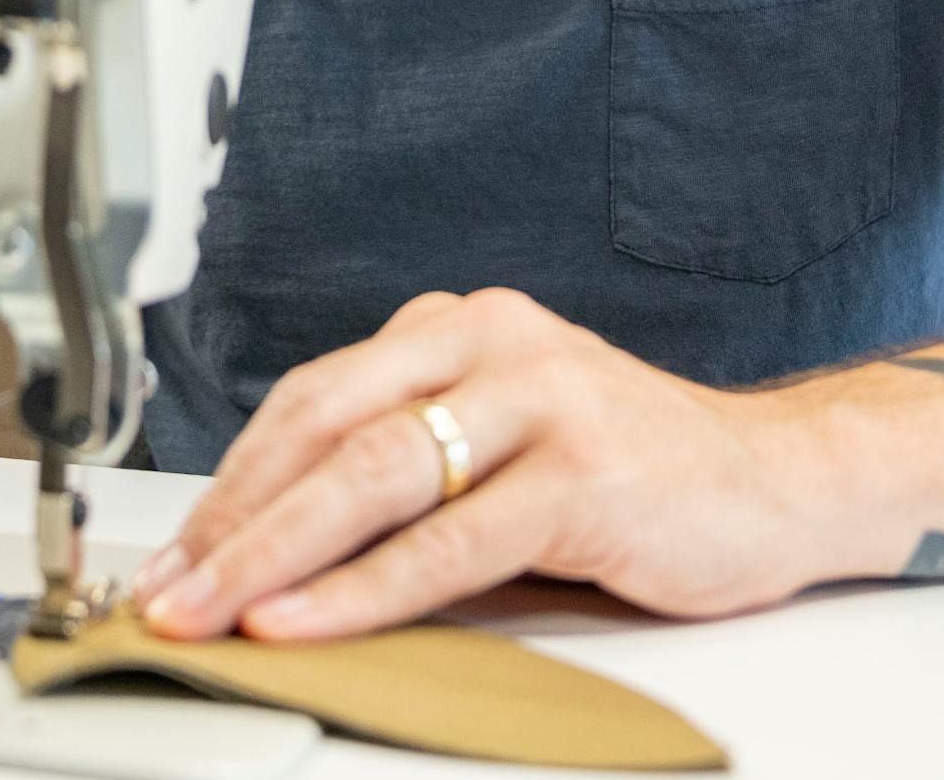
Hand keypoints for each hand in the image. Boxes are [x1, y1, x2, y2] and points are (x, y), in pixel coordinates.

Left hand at [133, 289, 823, 641]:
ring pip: (373, 474)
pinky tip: (309, 619)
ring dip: (276, 554)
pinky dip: (365, 588)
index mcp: (457, 324)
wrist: (775, 483)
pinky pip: (449, 539)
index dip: (231, 480)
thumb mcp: (500, 444)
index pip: (310, 397)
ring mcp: (541, 397)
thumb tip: (268, 547)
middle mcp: (493, 339)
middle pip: (324, 428)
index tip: (175, 555)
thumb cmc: (627, 475)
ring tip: (214, 612)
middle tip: (167, 592)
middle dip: (232, 521)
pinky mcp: (583, 470)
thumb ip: (407, 468)